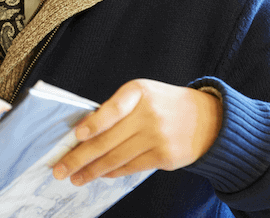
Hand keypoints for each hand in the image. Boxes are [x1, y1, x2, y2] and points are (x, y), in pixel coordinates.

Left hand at [52, 79, 221, 185]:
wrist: (208, 119)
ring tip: (75, 177)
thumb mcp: (142, 94)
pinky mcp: (164, 157)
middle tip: (60, 169)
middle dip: (79, 157)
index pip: (111, 110)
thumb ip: (116, 109)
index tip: (76, 137)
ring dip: (92, 171)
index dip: (92, 124)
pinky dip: (112, 172)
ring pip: (116, 158)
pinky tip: (100, 175)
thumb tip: (82, 131)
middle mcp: (148, 114)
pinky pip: (131, 167)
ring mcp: (157, 137)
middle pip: (107, 140)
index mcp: (138, 92)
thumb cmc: (164, 104)